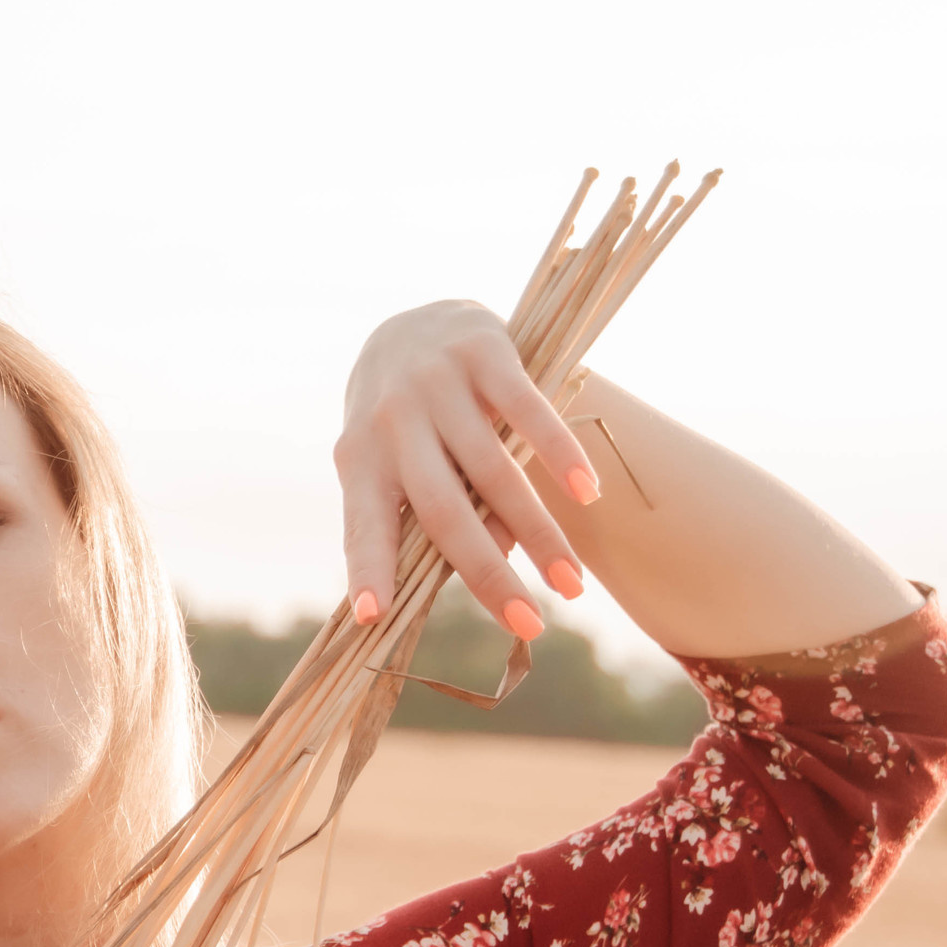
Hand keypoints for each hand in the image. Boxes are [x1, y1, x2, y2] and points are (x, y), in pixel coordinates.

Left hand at [333, 299, 602, 639]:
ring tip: (572, 583)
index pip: (363, 525)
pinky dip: (558, 452)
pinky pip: (526, 409)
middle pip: (441, 510)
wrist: (410, 321)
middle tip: (528, 625)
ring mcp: (435, 385)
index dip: (367, 568)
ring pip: (492, 471)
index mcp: (360, 460)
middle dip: (486, 573)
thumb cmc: (405, 421)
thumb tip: (496, 559)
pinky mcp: (482, 352)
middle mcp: (392, 423)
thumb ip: (430, 513)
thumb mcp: (393, 463)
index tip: (373, 616)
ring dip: (538, 531)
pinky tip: (587, 493)